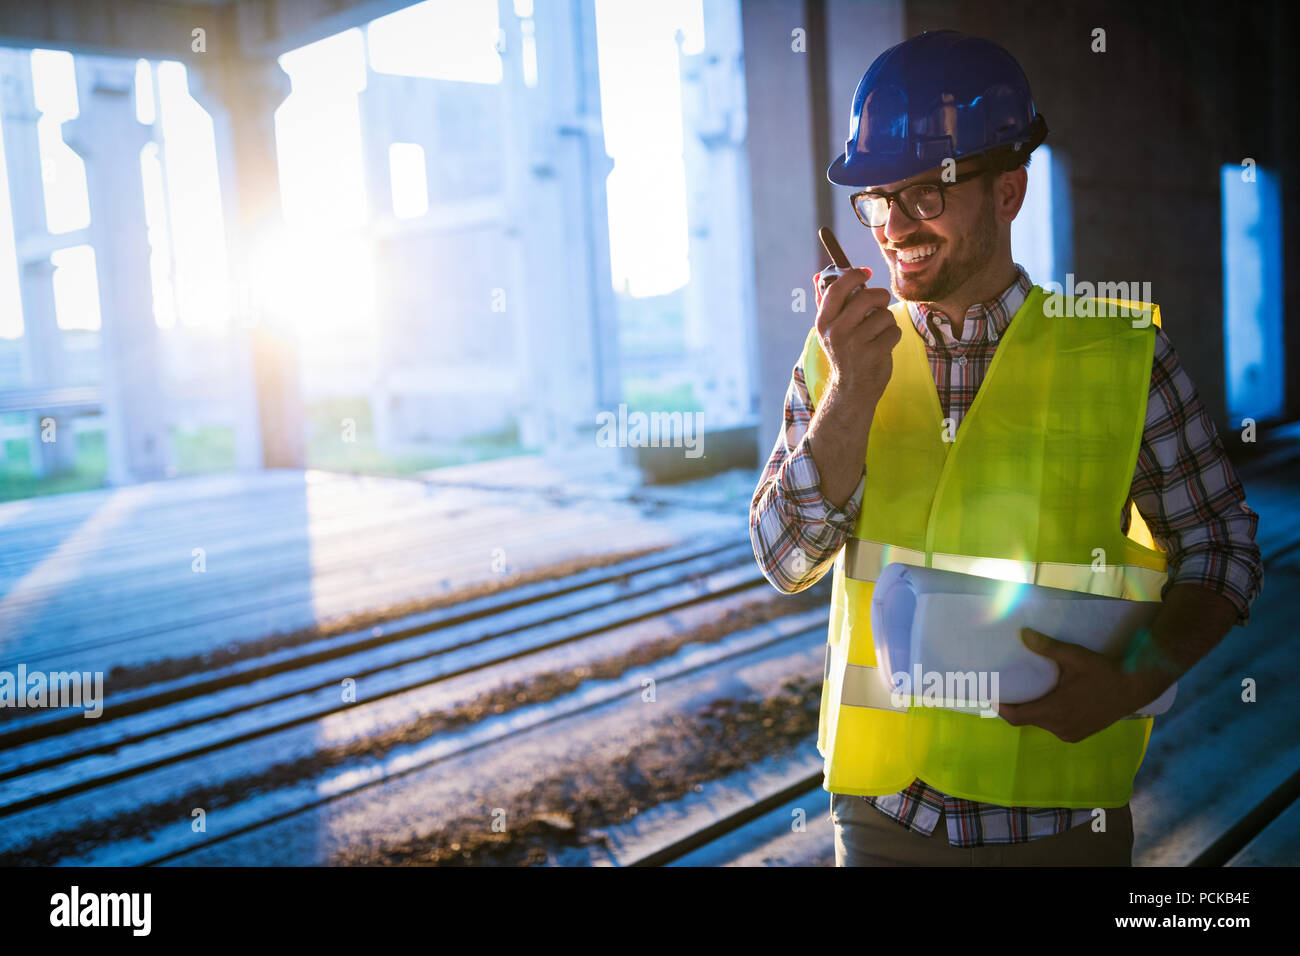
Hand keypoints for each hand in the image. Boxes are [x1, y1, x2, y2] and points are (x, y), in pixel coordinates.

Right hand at [814, 266, 899, 405]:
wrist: (852, 388)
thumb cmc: (844, 352)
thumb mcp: (830, 329)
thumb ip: (825, 302)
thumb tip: (818, 275)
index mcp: (824, 322)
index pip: (838, 289)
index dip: (854, 275)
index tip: (865, 273)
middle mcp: (837, 332)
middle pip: (866, 297)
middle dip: (880, 297)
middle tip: (880, 304)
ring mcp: (855, 344)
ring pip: (884, 315)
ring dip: (887, 321)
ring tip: (878, 333)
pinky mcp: (874, 353)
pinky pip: (894, 331)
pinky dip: (893, 336)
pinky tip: (883, 346)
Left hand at [994, 628, 1163, 742]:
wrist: (1134, 688)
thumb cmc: (1103, 672)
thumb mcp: (1074, 656)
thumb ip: (1048, 647)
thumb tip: (1023, 634)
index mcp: (1054, 710)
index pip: (1017, 717)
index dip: (1001, 709)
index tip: (992, 696)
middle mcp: (1060, 727)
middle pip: (1027, 719)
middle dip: (1017, 706)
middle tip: (1010, 689)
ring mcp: (1070, 733)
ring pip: (1041, 723)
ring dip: (1033, 711)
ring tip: (1028, 693)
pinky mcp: (1080, 734)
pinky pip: (1055, 727)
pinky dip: (1047, 716)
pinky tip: (1049, 701)